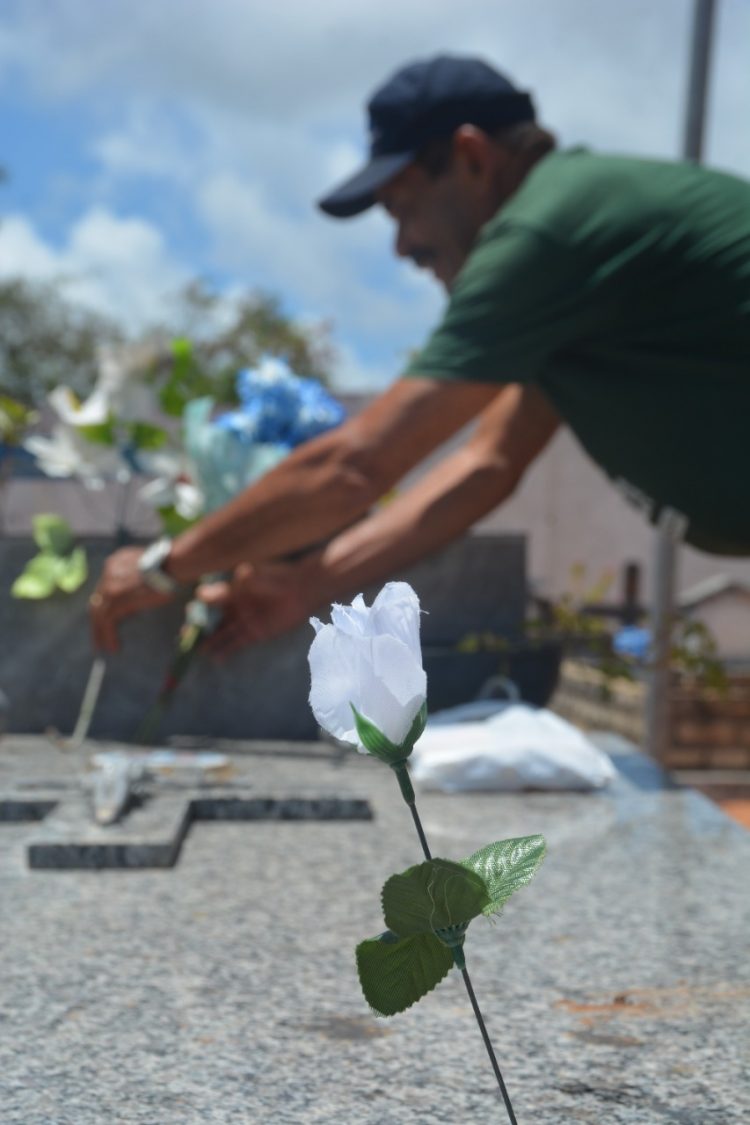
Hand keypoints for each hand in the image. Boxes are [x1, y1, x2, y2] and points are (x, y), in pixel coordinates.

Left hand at [89, 546, 174, 652]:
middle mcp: (109, 573)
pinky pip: (107, 622)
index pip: (103, 588)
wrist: (173, 565)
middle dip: (96, 621)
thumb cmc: (172, 567)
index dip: (104, 605)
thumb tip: (136, 599)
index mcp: (115, 563)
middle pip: (97, 601)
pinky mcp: (116, 600)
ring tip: (103, 648)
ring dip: (99, 633)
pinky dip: (108, 636)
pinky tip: (114, 647)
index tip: (105, 619)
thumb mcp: (147, 570)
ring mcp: (111, 587)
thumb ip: (136, 580)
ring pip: (98, 614)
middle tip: (98, 637)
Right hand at [198, 560, 316, 656]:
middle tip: (185, 635)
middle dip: (199, 627)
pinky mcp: (255, 633)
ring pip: (222, 633)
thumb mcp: (256, 577)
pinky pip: (237, 644)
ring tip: (197, 650)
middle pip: (212, 618)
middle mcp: (235, 606)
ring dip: (210, 641)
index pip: (211, 599)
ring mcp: (244, 621)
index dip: (200, 605)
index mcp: (233, 590)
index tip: (191, 611)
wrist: (301, 590)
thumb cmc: (277, 578)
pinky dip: (226, 651)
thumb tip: (212, 588)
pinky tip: (216, 659)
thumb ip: (235, 584)